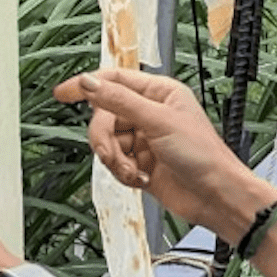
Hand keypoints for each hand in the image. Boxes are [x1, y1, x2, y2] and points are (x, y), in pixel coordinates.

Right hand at [52, 69, 275, 238]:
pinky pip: (114, 163)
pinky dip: (123, 173)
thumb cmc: (203, 155)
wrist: (215, 196)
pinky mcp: (140, 163)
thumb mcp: (158, 121)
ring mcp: (144, 139)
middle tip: (113, 154)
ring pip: (107, 143)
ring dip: (115, 160)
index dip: (86, 85)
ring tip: (133, 171)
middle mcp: (149, 113)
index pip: (113, 80)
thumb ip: (119, 101)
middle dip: (105, 139)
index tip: (62, 93)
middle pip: (104, 116)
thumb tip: (89, 83)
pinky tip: (141, 178)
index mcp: (159, 92)